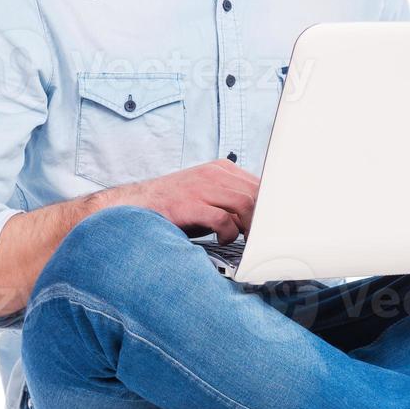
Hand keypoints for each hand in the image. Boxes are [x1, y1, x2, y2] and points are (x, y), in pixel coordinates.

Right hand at [101, 159, 258, 243]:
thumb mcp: (207, 196)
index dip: (269, 205)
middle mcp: (213, 174)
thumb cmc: (176, 206)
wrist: (136, 205)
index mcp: (220, 169)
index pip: (259, 183)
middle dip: (263, 218)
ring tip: (245, 239)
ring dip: (250, 226)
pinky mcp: (190, 205)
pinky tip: (222, 240)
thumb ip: (232, 202)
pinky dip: (228, 234)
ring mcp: (201, 187)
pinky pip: (223, 220)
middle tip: (261, 236)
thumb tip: (260, 220)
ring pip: (245, 203)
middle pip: (256, 193)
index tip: (272, 224)